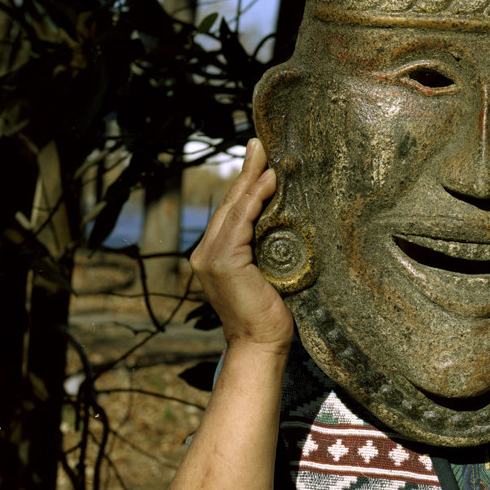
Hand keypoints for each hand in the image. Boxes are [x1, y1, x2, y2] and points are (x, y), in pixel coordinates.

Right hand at [189, 139, 294, 354]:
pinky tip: (267, 182)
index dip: (244, 184)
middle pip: (229, 204)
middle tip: (260, 145)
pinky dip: (254, 199)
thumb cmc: (269, 315)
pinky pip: (240, 221)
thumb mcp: (268, 274)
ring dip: (251, 179)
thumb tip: (284, 224)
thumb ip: (265, 249)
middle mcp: (205, 253)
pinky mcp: (223, 262)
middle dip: (246, 172)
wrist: (261, 345)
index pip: (231, 212)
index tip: (259, 160)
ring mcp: (210, 257)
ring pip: (233, 208)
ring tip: (265, 155)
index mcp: (215, 255)